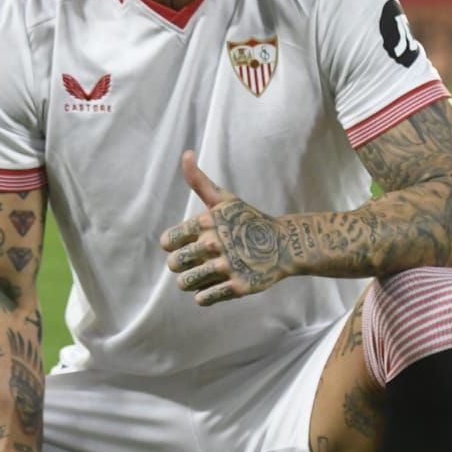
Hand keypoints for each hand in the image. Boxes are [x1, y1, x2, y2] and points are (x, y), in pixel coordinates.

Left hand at [157, 150, 287, 305]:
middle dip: (182, 265)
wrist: (282, 244)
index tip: (188, 244)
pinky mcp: (237, 287)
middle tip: (198, 261)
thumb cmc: (248, 220)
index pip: (168, 241)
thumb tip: (186, 153)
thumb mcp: (224, 199)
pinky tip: (216, 285)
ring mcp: (226, 266)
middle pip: (174, 265)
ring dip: (192, 281)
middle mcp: (213, 243)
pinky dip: (205, 295)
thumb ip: (198, 180)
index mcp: (206, 222)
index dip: (174, 245)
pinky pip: (203, 298)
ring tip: (207, 273)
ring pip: (185, 284)